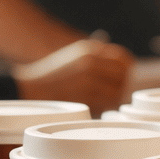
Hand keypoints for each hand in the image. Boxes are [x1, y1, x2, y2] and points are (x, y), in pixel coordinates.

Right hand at [15, 38, 133, 114]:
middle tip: (115, 91)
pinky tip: (97, 105)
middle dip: (121, 85)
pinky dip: (105, 106)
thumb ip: (101, 58)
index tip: (123, 76)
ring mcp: (87, 81)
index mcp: (90, 51)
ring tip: (105, 99)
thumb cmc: (57, 74)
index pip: (124, 59)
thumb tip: (126, 69)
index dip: (126, 69)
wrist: (33, 88)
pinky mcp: (84, 98)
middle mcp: (90, 64)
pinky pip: (106, 104)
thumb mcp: (77, 55)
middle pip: (123, 77)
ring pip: (117, 93)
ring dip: (114, 98)